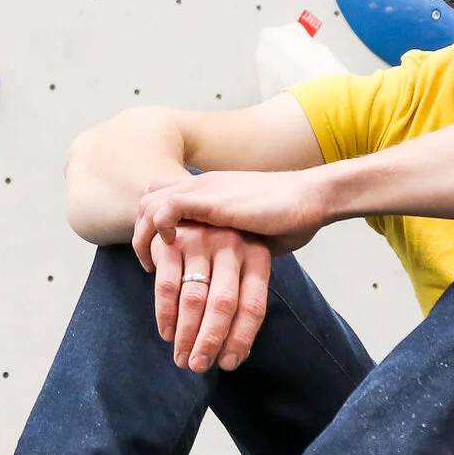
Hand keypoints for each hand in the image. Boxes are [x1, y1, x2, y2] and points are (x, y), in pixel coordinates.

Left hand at [133, 170, 331, 259]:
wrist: (311, 197)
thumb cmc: (290, 216)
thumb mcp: (251, 229)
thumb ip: (232, 240)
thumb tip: (228, 268)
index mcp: (209, 189)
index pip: (162, 194)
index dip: (153, 224)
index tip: (160, 256)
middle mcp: (201, 185)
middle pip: (148, 197)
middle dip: (141, 233)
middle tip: (151, 265)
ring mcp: (204, 190)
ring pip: (150, 203)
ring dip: (144, 236)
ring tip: (155, 264)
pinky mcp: (211, 200)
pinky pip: (167, 208)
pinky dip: (160, 227)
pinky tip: (172, 248)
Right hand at [143, 222, 272, 372]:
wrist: (190, 208)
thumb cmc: (220, 252)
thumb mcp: (241, 268)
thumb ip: (240, 304)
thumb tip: (234, 356)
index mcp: (257, 255)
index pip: (253, 305)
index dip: (241, 338)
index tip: (228, 364)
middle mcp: (233, 245)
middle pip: (223, 304)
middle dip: (210, 340)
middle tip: (199, 366)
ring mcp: (202, 240)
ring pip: (194, 298)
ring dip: (186, 334)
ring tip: (182, 358)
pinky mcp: (173, 241)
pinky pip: (167, 285)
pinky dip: (165, 314)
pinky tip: (167, 333)